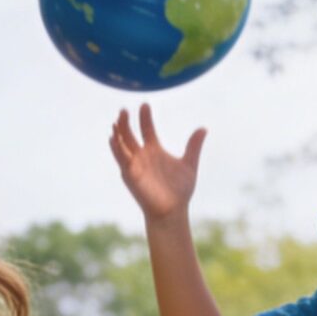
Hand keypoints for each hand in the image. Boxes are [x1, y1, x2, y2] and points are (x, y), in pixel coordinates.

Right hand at [110, 106, 205, 221]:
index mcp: (154, 150)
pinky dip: (116, 149)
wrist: (173, 210)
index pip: (146, 129)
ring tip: (116, 120)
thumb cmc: (179, 190)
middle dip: (126, 122)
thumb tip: (203, 128)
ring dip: (118, 133)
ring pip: (122, 145)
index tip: (144, 105)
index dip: (145, 117)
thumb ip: (193, 146)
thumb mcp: (189, 164)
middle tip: (124, 109)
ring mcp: (134, 165)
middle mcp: (142, 156)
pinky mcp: (130, 175)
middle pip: (129, 135)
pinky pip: (121, 160)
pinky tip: (112, 138)